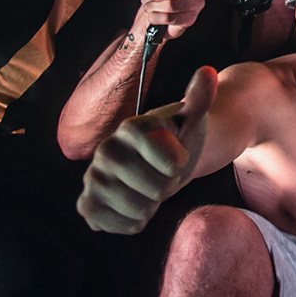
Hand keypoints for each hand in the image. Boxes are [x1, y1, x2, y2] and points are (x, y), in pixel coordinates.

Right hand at [78, 66, 215, 233]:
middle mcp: (105, 150)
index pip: (171, 163)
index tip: (176, 156)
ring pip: (136, 211)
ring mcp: (92, 178)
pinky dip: (130, 223)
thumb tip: (207, 71)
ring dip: (152, 206)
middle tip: (163, 176)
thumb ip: (201, 97)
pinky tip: (134, 207)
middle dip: (167, 187)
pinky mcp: (87, 203)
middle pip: (155, 190)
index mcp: (130, 128)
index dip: (180, 164)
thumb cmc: (180, 137)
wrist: (162, 163)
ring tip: (149, 190)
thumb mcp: (194, 118)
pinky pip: (111, 224)